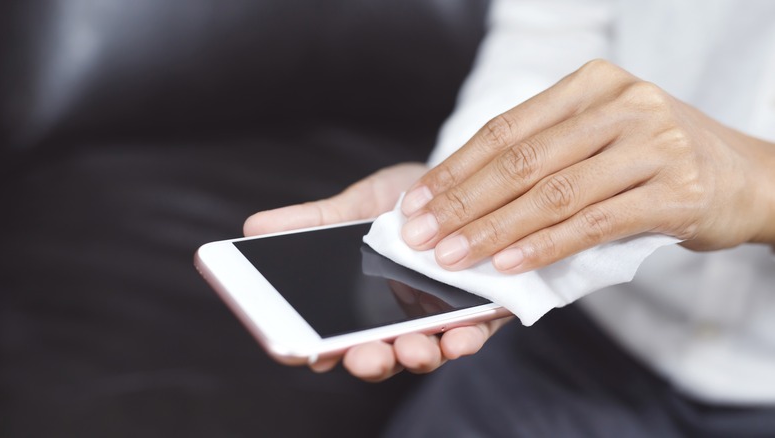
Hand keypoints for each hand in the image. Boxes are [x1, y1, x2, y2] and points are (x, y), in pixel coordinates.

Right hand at [244, 163, 512, 380]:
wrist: (466, 184)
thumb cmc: (407, 201)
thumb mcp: (357, 204)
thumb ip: (313, 221)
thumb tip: (253, 227)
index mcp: (359, 300)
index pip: (331, 333)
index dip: (314, 349)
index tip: (301, 353)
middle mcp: (396, 318)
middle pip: (376, 353)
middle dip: (369, 359)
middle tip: (362, 356)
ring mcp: (438, 321)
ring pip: (422, 352)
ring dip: (416, 356)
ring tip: (411, 349)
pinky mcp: (480, 315)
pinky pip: (471, 336)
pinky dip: (464, 341)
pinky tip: (459, 338)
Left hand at [398, 59, 774, 273]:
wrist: (748, 175)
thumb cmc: (657, 158)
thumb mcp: (601, 137)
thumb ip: (546, 157)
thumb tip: (466, 202)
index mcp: (590, 85)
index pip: (505, 130)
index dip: (455, 170)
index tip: (416, 203)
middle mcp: (620, 105)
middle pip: (521, 161)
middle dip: (463, 204)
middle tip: (422, 237)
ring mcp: (651, 144)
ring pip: (553, 193)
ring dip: (494, 230)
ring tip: (454, 258)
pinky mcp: (675, 190)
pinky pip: (594, 222)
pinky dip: (546, 246)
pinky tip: (511, 265)